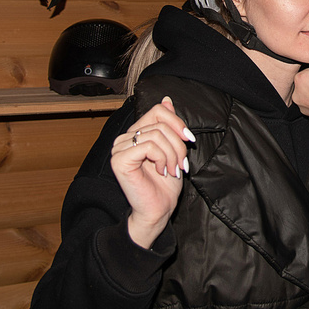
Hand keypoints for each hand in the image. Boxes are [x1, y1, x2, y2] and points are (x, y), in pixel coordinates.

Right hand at [110, 97, 192, 248]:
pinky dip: (162, 158)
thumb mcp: (173, 148)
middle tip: (181, 164)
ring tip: (172, 170)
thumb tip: (166, 100)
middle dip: (178, 144)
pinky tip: (161, 171)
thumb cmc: (166, 183)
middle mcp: (124, 138)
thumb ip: (168, 124)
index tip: (189, 140)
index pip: (158, 111)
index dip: (177, 122)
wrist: (159, 209)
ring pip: (157, 135)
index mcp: (136, 133)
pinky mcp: (119, 160)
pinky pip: (148, 146)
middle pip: (160, 123)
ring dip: (172, 154)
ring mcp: (119, 149)